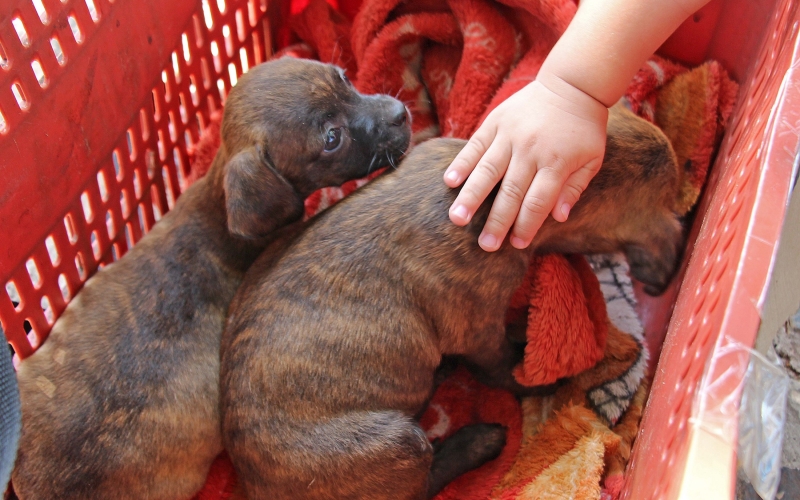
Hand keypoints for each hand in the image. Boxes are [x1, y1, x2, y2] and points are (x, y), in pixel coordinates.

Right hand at [444, 74, 608, 251]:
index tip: (516, 245)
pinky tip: (449, 182)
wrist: (572, 84)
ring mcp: (511, 135)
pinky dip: (462, 164)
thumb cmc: (583, 129)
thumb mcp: (592, 159)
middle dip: (497, 221)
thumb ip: (574, 188)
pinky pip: (476, 145)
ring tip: (457, 219)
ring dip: (471, 197)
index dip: (527, 225)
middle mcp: (531, 150)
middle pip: (511, 192)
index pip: (538, 202)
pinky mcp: (496, 122)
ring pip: (487, 170)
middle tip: (485, 245)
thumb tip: (559, 217)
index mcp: (556, 162)